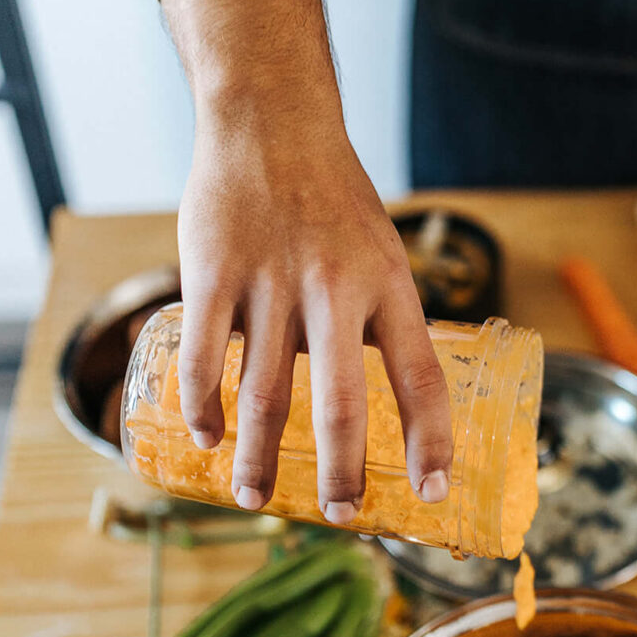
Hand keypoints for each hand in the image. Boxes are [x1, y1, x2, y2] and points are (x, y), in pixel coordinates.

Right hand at [170, 0, 452, 518]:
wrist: (270, 122)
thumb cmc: (333, 198)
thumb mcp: (380, 251)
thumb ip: (380, 319)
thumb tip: (385, 399)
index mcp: (388, 285)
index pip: (421, 377)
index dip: (431, 440)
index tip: (432, 492)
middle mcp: (334, 289)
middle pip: (340, 403)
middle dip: (340, 472)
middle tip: (338, 514)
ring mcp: (270, 281)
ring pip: (265, 393)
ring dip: (259, 457)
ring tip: (256, 498)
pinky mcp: (213, 272)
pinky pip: (204, 357)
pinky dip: (204, 407)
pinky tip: (208, 438)